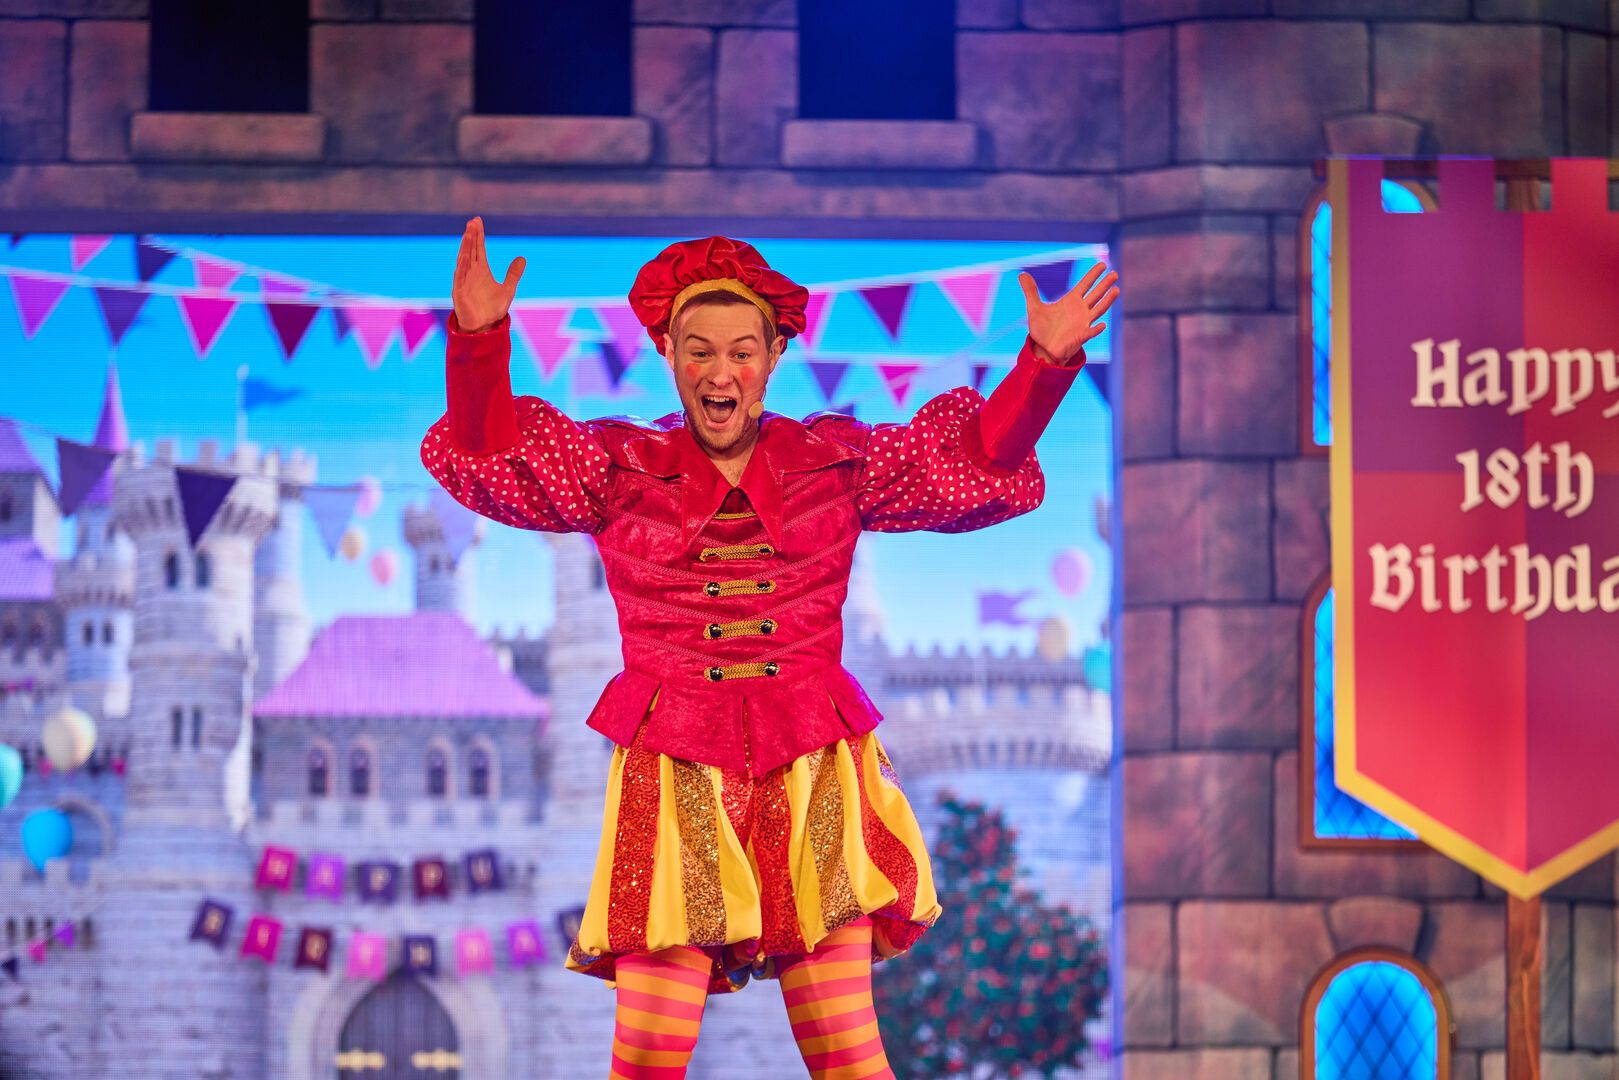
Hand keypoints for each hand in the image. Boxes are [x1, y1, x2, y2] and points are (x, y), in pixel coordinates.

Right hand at [452, 216, 525, 332]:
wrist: (483, 327)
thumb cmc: (492, 309)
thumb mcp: (508, 289)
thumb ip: (514, 274)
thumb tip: (522, 258)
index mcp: (481, 270)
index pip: (479, 248)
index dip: (478, 235)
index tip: (477, 221)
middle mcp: (471, 272)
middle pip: (471, 250)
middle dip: (472, 236)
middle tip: (473, 221)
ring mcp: (464, 280)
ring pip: (464, 259)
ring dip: (466, 246)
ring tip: (468, 232)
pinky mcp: (460, 291)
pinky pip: (460, 275)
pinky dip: (462, 265)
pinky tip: (464, 254)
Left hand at [1019, 261, 1118, 365]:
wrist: (1043, 348)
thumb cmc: (1042, 329)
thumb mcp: (1034, 308)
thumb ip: (1030, 291)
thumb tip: (1021, 274)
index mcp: (1071, 301)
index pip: (1085, 284)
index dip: (1093, 275)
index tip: (1103, 264)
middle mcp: (1080, 310)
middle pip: (1095, 294)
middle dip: (1104, 285)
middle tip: (1114, 273)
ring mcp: (1082, 323)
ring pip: (1098, 310)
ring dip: (1107, 301)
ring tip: (1116, 290)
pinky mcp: (1080, 337)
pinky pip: (1090, 332)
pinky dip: (1095, 329)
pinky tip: (1102, 325)